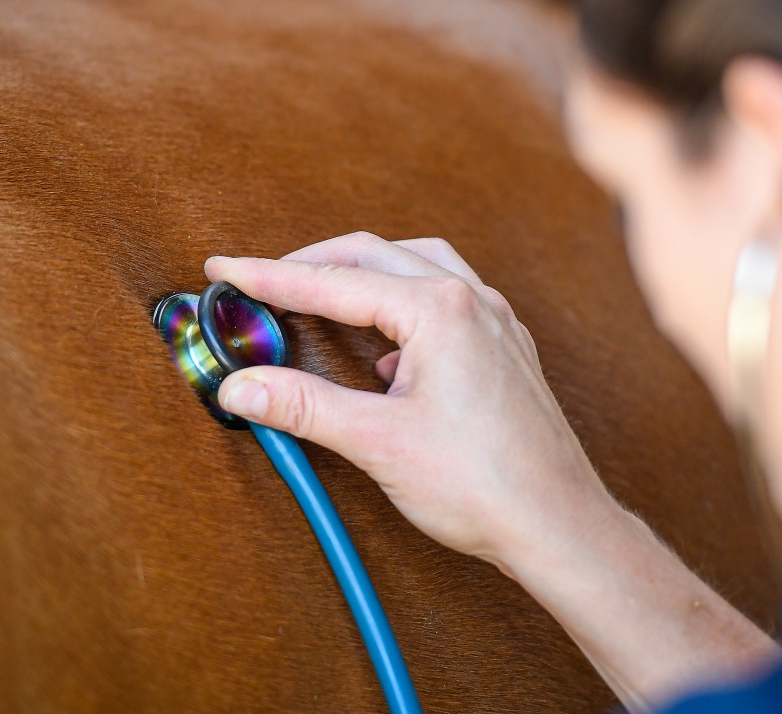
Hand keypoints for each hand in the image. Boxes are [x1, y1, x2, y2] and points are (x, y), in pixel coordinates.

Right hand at [205, 232, 614, 570]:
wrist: (558, 525)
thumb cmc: (483, 485)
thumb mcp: (378, 442)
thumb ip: (304, 407)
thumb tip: (239, 387)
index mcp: (440, 310)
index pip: (334, 282)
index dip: (269, 277)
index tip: (223, 269)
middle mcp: (472, 301)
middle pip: (374, 255)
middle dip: (311, 265)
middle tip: (259, 282)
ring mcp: (495, 322)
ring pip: (417, 266)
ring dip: (362, 273)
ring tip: (317, 294)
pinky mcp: (506, 349)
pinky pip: (447, 298)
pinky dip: (402, 302)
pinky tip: (383, 349)